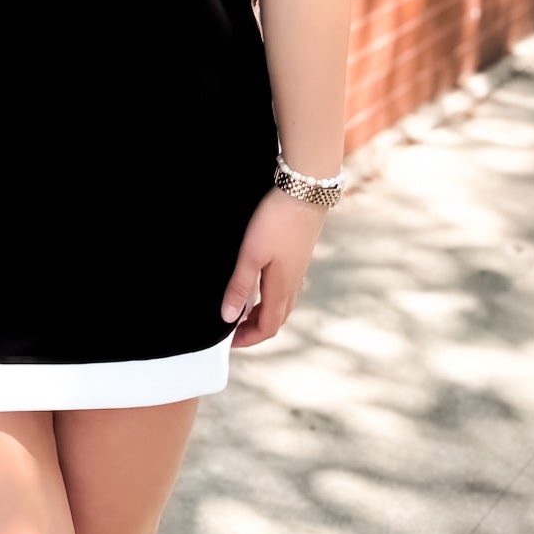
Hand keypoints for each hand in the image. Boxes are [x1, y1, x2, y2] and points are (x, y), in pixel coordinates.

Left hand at [220, 189, 326, 346]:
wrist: (305, 192)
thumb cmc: (278, 221)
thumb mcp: (251, 255)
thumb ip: (239, 286)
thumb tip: (229, 317)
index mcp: (282, 289)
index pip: (268, 327)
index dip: (249, 339)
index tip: (230, 342)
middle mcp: (293, 284)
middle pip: (276, 319)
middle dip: (255, 329)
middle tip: (234, 329)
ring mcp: (298, 270)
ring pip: (282, 303)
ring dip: (263, 313)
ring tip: (243, 310)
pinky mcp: (298, 257)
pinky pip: (285, 287)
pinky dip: (270, 296)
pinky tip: (259, 284)